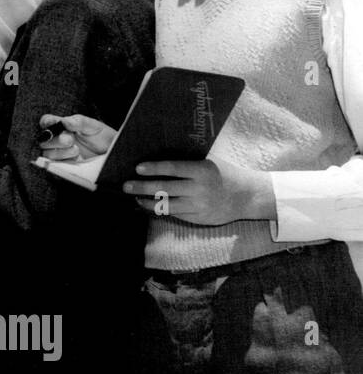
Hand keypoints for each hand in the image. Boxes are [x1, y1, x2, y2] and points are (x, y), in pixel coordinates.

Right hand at [36, 113, 115, 162]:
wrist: (112, 153)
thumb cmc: (102, 137)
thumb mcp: (93, 126)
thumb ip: (79, 121)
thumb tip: (65, 121)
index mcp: (63, 126)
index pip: (47, 122)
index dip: (46, 122)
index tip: (51, 122)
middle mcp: (58, 139)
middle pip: (44, 139)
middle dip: (55, 139)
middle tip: (70, 140)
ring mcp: (60, 152)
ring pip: (47, 153)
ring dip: (60, 151)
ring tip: (76, 150)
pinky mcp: (64, 165)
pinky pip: (54, 165)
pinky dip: (62, 161)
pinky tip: (74, 158)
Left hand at [122, 157, 274, 224]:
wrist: (248, 197)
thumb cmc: (225, 174)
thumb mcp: (210, 161)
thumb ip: (189, 161)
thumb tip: (160, 154)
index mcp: (202, 170)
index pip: (173, 168)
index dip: (154, 168)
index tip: (138, 168)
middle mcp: (199, 189)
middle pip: (165, 188)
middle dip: (142, 187)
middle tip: (126, 185)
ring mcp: (198, 205)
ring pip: (166, 205)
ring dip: (147, 201)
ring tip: (134, 197)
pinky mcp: (198, 219)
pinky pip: (174, 214)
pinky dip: (159, 210)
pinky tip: (148, 206)